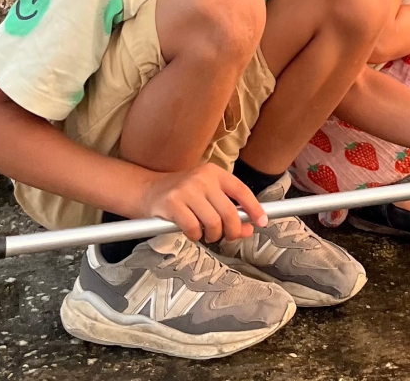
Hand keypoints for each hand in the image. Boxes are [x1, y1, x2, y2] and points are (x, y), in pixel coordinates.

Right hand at [138, 162, 265, 243]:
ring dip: (214, 235)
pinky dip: (196, 236)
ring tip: (210, 235)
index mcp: (215, 173)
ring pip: (213, 222)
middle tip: (229, 237)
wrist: (147, 190)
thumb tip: (249, 229)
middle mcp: (202, 179)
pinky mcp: (172, 204)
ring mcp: (186, 190)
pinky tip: (193, 233)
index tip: (262, 222)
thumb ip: (229, 210)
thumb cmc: (183, 195)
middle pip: (229, 212)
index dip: (255, 208)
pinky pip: (193, 228)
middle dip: (233, 230)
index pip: (242, 191)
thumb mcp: (208, 195)